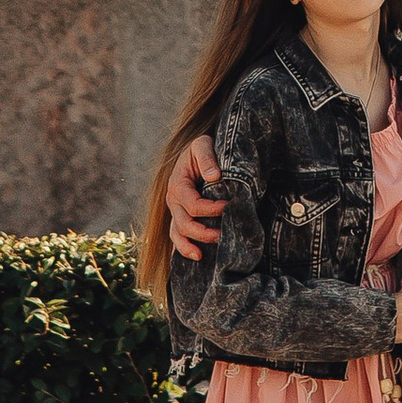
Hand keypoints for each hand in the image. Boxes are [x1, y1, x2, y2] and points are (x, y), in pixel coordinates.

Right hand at [166, 135, 223, 260]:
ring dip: (189, 246)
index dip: (211, 210)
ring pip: (177, 234)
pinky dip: (182, 248)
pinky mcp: (179, 216)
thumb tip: (214, 176)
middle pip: (184, 224)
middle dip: (204, 232)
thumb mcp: (202, 144)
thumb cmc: (200, 148)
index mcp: (177, 184)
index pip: (193, 205)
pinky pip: (177, 236)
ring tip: (202, 256)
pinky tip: (194, 257)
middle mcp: (173, 200)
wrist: (196, 151)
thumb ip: (206, 158)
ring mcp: (175, 211)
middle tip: (224, 235)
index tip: (229, 207)